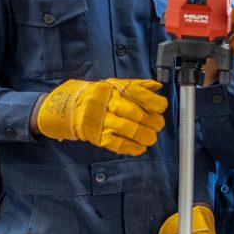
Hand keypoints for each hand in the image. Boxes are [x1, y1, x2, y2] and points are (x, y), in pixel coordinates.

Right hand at [36, 79, 166, 155]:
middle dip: (152, 122)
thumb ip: (138, 86)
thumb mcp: (117, 85)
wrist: (73, 106)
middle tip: (158, 125)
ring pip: (128, 130)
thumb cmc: (101, 95)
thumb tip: (157, 86)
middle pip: (135, 114)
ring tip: (151, 138)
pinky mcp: (98, 136)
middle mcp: (109, 103)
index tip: (161, 108)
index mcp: (116, 89)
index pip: (139, 94)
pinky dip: (131, 148)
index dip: (154, 102)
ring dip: (144, 136)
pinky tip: (140, 148)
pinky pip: (117, 144)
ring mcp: (103, 121)